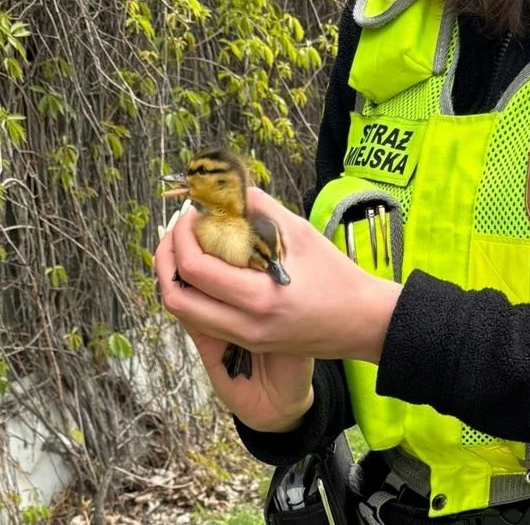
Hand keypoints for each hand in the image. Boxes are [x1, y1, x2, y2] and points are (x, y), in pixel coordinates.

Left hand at [154, 189, 400, 428]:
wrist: (363, 322)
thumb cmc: (339, 277)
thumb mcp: (302, 234)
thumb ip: (261, 209)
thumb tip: (227, 189)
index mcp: (260, 298)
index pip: (195, 270)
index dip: (182, 238)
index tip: (192, 215)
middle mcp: (246, 325)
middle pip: (176, 299)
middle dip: (166, 260)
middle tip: (178, 231)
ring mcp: (246, 338)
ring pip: (185, 314)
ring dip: (177, 280)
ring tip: (188, 249)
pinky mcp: (249, 341)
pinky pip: (204, 320)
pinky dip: (195, 294)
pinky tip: (209, 269)